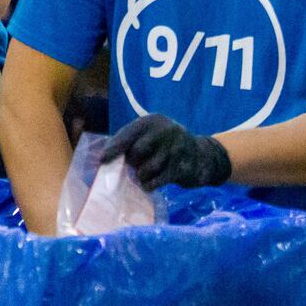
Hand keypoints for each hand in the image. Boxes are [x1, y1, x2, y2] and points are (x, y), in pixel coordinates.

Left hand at [101, 114, 230, 189]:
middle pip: (136, 152)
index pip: (128, 133)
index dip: (114, 148)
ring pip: (146, 168)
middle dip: (132, 163)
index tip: (102, 160)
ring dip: (141, 176)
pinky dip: (149, 185)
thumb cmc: (166, 146)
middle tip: (135, 167)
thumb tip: (104, 157)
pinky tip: (149, 184)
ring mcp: (177, 148)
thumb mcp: (150, 136)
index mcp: (153, 121)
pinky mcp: (183, 167)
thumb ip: (130, 141)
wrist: (203, 156)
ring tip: (144, 175)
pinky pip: (158, 181)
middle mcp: (166, 130)